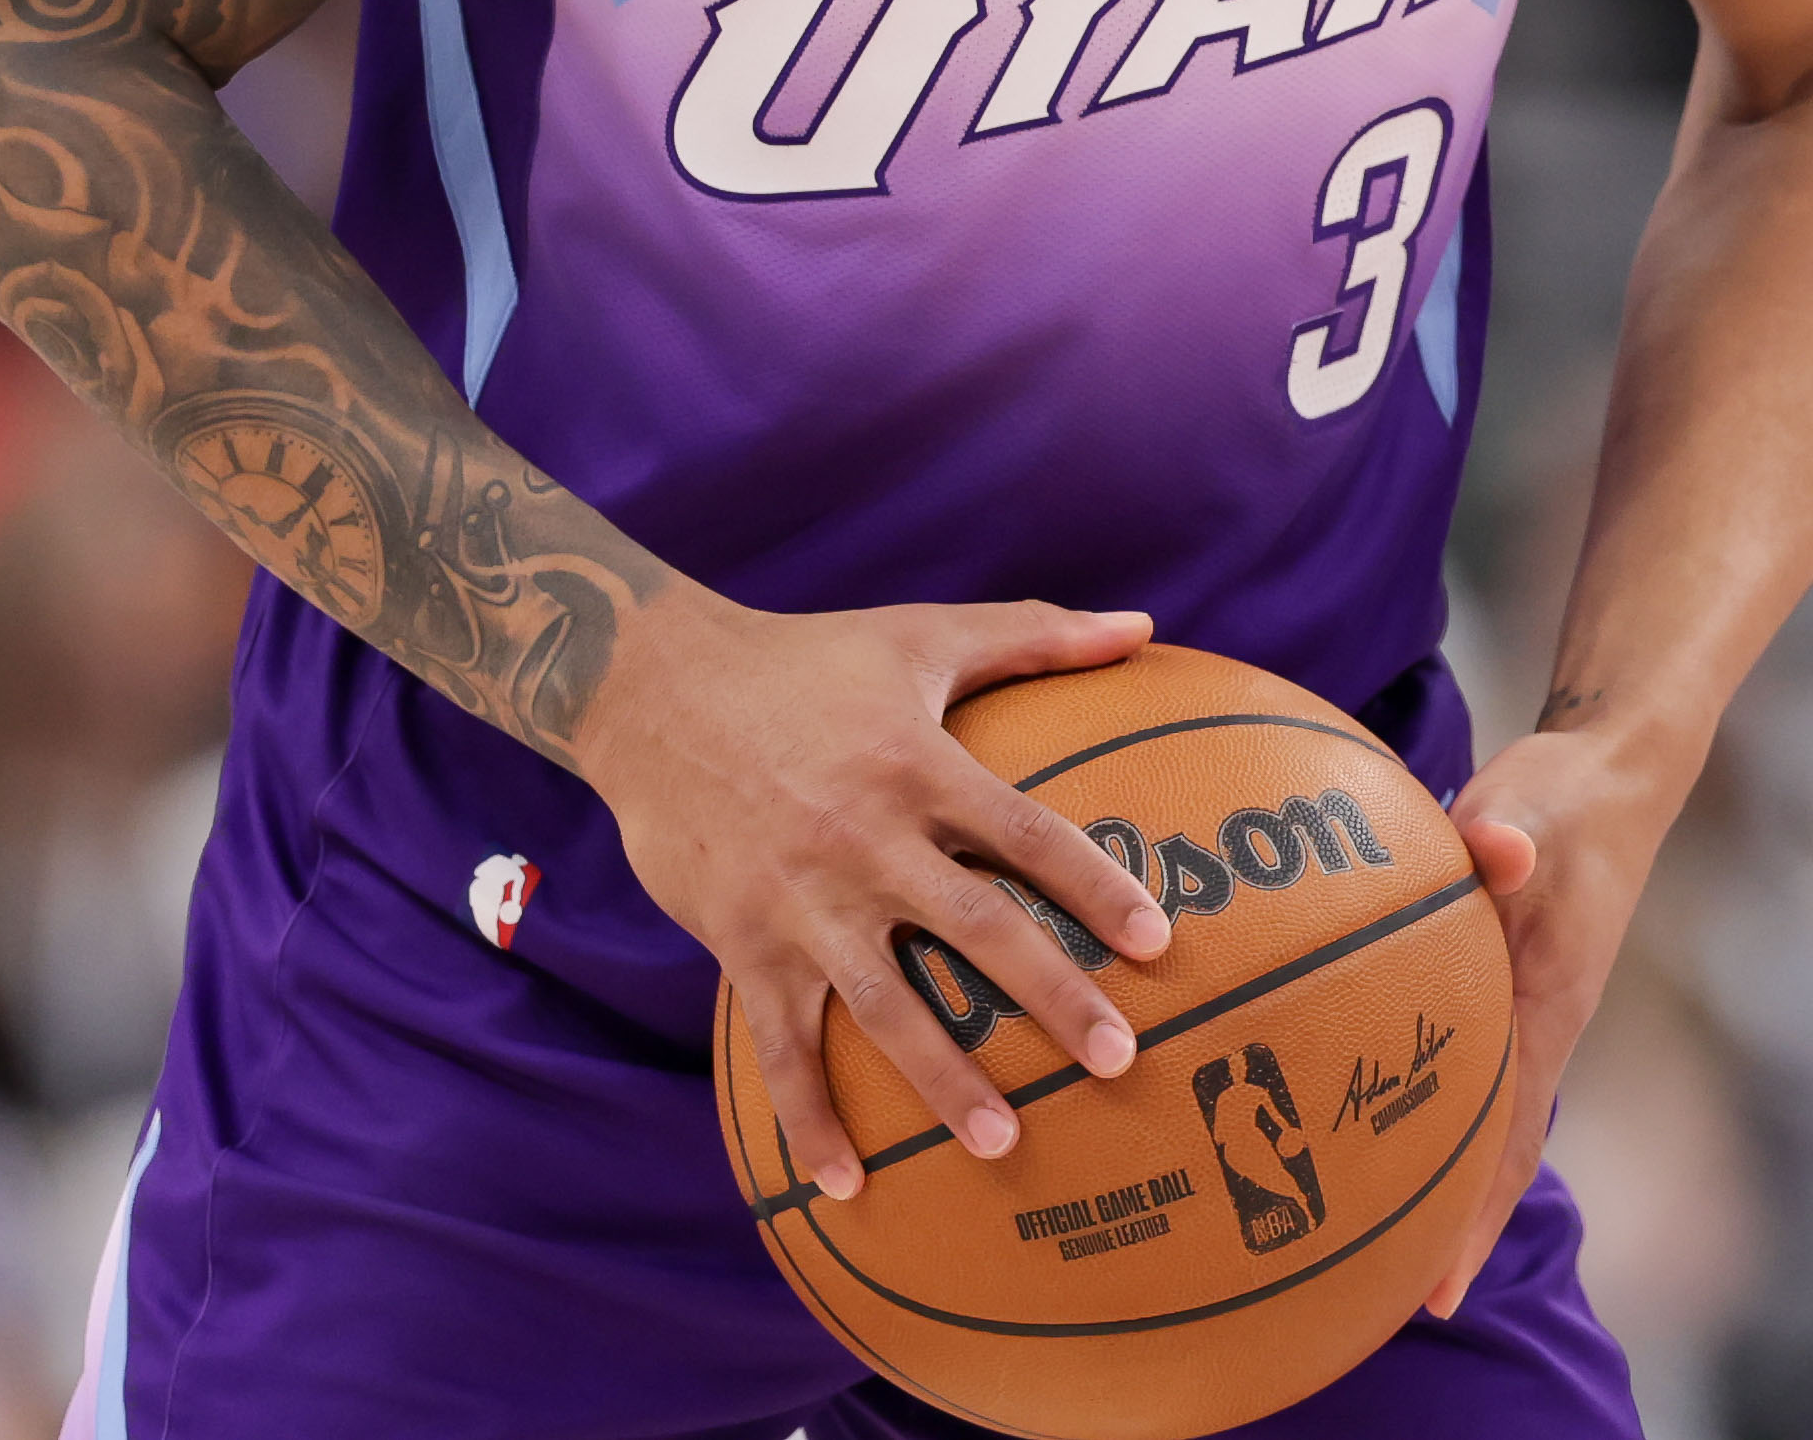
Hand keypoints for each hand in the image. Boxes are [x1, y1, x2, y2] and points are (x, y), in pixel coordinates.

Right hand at [580, 592, 1173, 1202]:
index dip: (1095, 885)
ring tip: (1005, 1143)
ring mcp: (802, 900)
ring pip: (885, 1004)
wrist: (653, 690)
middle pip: (975, 928)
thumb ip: (1035, 635)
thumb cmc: (805, 659)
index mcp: (918, 765)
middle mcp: (866, 839)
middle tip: (1119, 1059)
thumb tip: (1144, 626)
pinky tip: (845, 1187)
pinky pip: (780, 1045)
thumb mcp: (921, 635)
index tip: (1159, 942)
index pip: (1026, 834)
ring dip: (944, 1079)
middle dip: (1051, 996)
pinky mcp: (742, 941)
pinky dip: (808, 1118)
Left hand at [1416, 716, 1688, 1318]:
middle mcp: (1539, 1025)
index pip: (1509, 1138)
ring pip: (1475, 1111)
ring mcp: (1523, 1008)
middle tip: (1377, 1294)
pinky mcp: (1502, 978)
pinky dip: (1420, 1097)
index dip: (1473, 1218)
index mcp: (1551, 1008)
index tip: (1436, 1292)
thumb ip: (1509, 833)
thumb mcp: (1537, 806)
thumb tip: (1493, 848)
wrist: (1614, 771)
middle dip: (1444, 1225)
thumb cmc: (1568, 795)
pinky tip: (1363, 1107)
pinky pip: (1459, 1059)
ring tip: (1361, 1229)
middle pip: (1490, 1151)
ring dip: (1432, 1171)